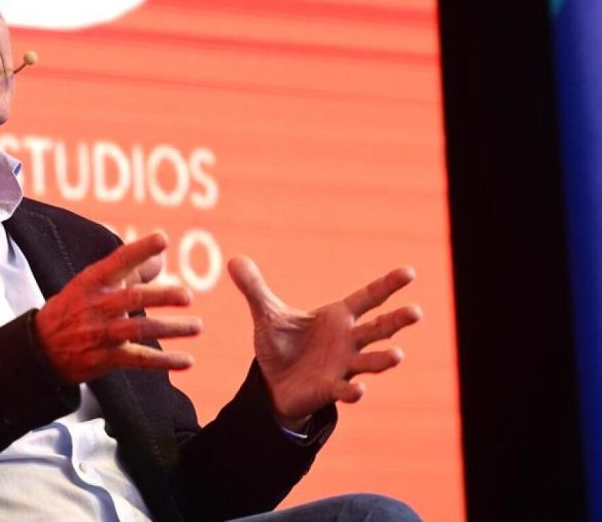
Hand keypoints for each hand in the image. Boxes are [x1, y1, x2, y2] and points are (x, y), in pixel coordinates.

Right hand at [35, 233, 202, 383]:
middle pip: (132, 298)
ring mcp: (100, 333)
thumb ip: (129, 271)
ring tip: (196, 326)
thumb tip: (162, 258)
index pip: (118, 261)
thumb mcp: (91, 283)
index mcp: (92, 281)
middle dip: (161, 296)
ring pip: (140, 329)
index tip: (162, 239)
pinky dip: (164, 361)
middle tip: (187, 295)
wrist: (39, 349)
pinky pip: (139, 359)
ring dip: (171, 328)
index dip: (140, 250)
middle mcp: (96, 305)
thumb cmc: (73, 308)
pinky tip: (187, 360)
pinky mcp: (105, 359)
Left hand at [228, 257, 421, 423]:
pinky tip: (358, 390)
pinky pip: (345, 390)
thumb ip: (254, 288)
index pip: (368, 298)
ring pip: (370, 361)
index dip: (387, 285)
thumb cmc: (280, 344)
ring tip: (398, 355)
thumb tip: (234, 259)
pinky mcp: (330, 389)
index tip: (409, 272)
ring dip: (384, 359)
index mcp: (337, 317)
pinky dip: (352, 391)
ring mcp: (343, 366)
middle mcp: (348, 340)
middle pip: (379, 328)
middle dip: (397, 321)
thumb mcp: (265, 314)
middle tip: (415, 311)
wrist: (274, 382)